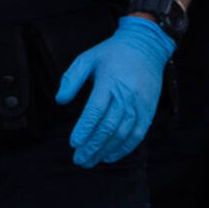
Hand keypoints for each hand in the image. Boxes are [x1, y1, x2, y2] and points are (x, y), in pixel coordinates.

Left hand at [57, 14, 174, 166]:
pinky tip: (110, 156)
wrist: (146, 46)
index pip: (95, 111)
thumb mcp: (87, 58)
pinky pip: (138, 135)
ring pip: (122, 134)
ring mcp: (139, 105)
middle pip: (108, 127)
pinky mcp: (148, 111)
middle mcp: (125, 96)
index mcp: (109, 82)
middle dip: (92, 146)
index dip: (84, 129)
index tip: (73, 143)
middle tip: (79, 159)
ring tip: (91, 161)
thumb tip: (60, 100)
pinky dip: (125, 148)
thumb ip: (71, 79)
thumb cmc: (112, 53)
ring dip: (105, 151)